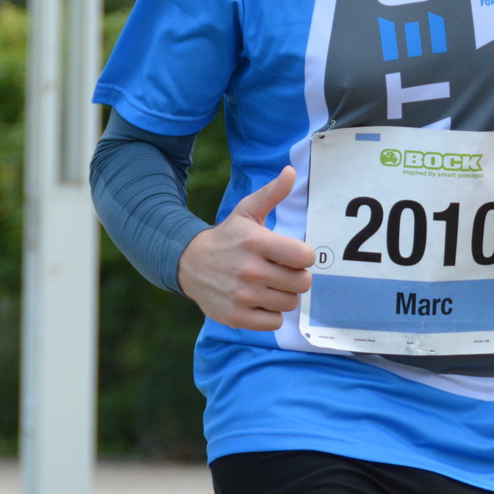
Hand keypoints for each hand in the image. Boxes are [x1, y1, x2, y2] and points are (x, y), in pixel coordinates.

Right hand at [177, 166, 314, 330]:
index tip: (292, 255)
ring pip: (290, 303)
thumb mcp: (247, 212)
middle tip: (282, 271)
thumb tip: (291, 171)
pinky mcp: (236, 317)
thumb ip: (272, 193)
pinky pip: (274, 322)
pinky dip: (271, 314)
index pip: (304, 257)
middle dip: (297, 277)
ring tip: (270, 285)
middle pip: (302, 283)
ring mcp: (242, 296)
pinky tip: (259, 301)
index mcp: (256, 242)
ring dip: (284, 295)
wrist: (190, 264)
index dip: (303, 256)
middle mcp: (249, 270)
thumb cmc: (228, 237)